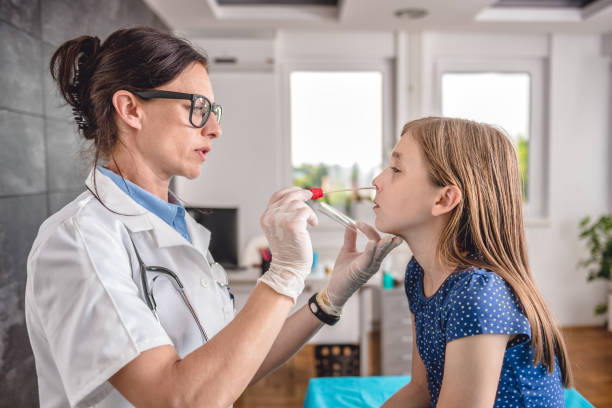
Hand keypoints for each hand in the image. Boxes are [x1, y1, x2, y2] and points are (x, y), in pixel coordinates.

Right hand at [257, 187, 317, 301]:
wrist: (288, 267)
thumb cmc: (288, 250)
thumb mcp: (279, 229)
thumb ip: (283, 214)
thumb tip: (297, 198)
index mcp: (266, 217)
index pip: (277, 195)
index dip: (291, 190)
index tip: (301, 191)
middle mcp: (271, 216)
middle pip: (289, 196)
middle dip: (302, 194)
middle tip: (311, 195)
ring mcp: (281, 219)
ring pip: (299, 203)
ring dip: (308, 211)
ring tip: (309, 221)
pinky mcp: (293, 224)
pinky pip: (306, 211)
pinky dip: (312, 217)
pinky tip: (312, 224)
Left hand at [319, 222, 401, 314]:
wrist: (335, 287)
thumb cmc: (343, 271)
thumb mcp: (347, 250)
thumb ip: (350, 238)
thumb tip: (350, 223)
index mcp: (373, 256)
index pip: (377, 240)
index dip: (369, 230)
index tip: (357, 223)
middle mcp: (374, 262)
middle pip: (385, 249)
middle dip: (390, 241)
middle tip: (395, 233)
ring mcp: (369, 267)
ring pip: (379, 255)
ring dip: (384, 246)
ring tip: (389, 238)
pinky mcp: (360, 271)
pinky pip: (368, 260)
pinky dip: (370, 251)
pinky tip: (372, 243)